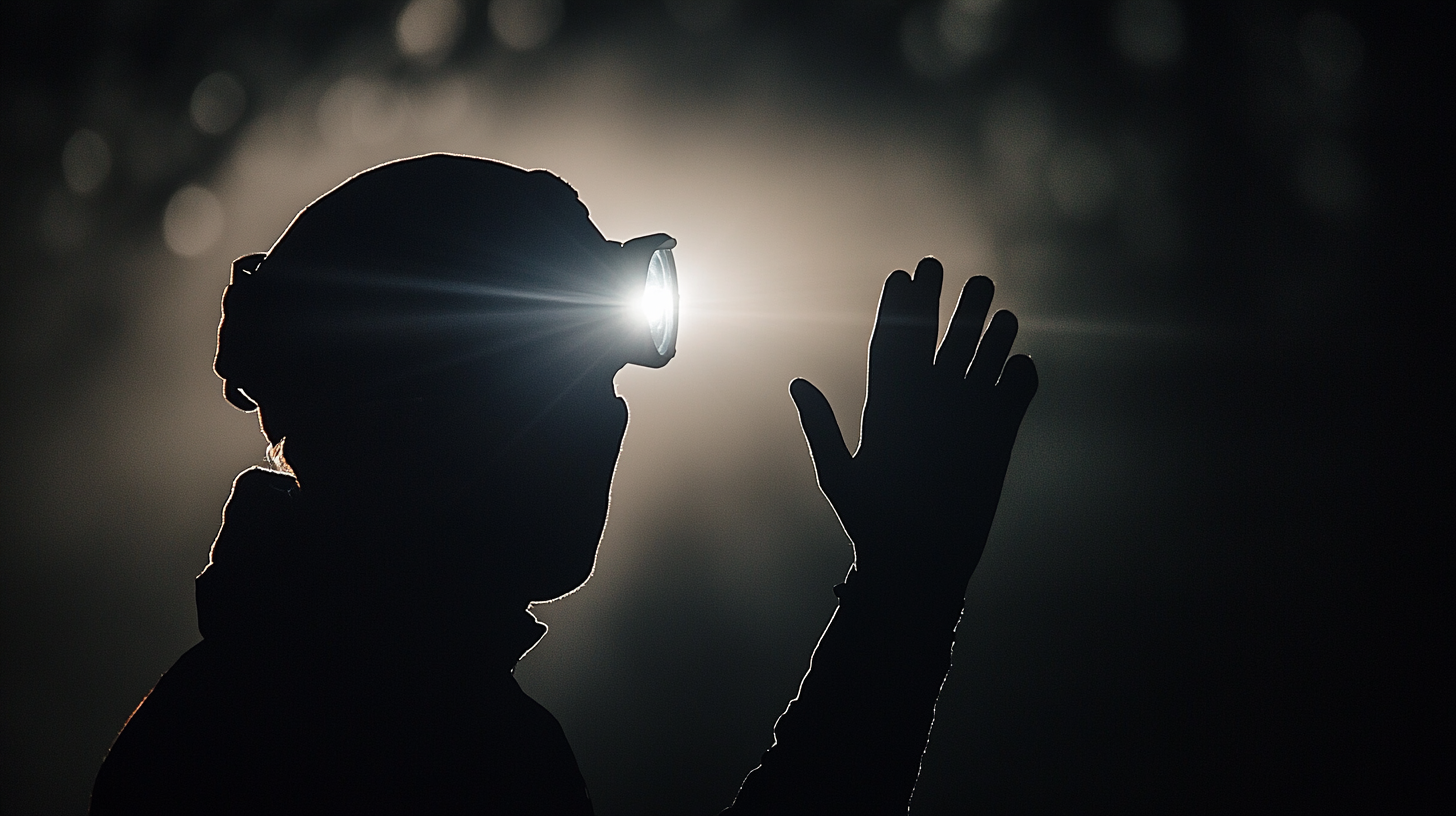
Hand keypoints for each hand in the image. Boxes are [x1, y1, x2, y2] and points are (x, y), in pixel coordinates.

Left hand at [791, 258, 1036, 599]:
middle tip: (949, 267)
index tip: (904, 274)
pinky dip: (1020, 375)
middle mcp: (927, 402)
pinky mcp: (998, 436)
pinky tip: (1020, 362)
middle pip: (939, 339)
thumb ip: (822, 429)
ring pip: (980, 359)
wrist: (918, 565)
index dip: (899, 307)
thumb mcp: (842, 477)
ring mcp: (965, 415)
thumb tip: (797, 383)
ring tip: (995, 305)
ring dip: (988, 332)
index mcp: (887, 403)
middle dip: (945, 305)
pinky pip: (1014, 393)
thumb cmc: (871, 526)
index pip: (894, 342)